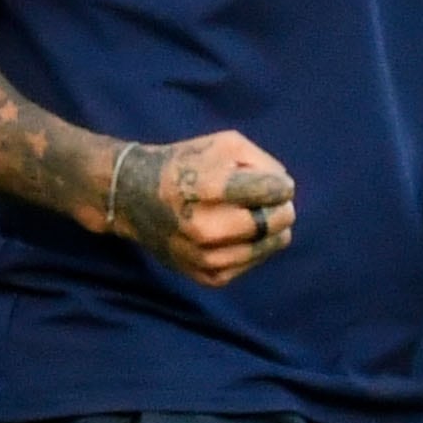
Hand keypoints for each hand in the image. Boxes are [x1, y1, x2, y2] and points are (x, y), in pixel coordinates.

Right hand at [106, 131, 295, 285]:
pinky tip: (236, 233)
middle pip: (278, 221)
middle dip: (279, 207)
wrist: (135, 198)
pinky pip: (254, 262)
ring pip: (272, 244)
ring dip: (271, 229)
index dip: (280, 185)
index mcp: (207, 188)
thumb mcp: (223, 144)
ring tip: (250, 215)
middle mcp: (206, 227)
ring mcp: (206, 257)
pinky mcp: (208, 277)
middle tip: (264, 200)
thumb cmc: (185, 164)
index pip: (273, 190)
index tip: (271, 183)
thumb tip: (286, 190)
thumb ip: (263, 162)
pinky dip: (254, 247)